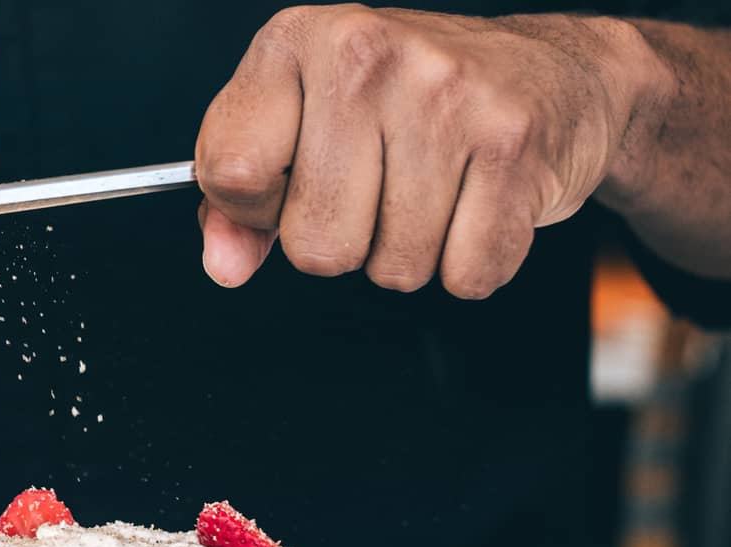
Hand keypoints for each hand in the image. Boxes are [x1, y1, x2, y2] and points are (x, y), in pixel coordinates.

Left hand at [195, 5, 657, 297]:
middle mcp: (367, 56)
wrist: (551, 73)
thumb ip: (240, 199)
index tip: (286, 190)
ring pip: (393, 268)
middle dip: (344, 244)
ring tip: (433, 191)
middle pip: (314, 244)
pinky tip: (477, 205)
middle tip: (379, 191)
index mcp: (297, 42)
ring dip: (410, 254)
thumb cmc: (407, 104)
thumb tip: (225, 265)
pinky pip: (467, 274)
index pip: (231, 172)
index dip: (254, 211)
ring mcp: (445, 96)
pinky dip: (471, 264)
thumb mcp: (302, 125)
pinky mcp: (514, 142)